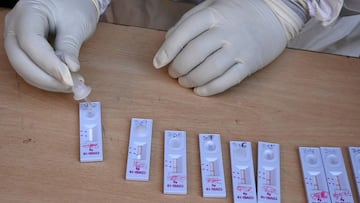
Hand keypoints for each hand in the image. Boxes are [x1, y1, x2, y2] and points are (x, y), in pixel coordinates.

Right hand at [4, 0, 98, 91]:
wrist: (73, 2)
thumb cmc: (75, 7)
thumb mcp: (77, 24)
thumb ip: (70, 46)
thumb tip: (70, 70)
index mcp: (27, 12)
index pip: (31, 42)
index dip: (48, 63)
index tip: (68, 78)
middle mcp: (15, 26)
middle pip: (20, 59)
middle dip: (46, 78)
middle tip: (71, 86)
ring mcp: (16, 39)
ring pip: (23, 68)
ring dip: (47, 82)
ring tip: (72, 85)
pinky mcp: (24, 50)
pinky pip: (30, 69)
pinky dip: (47, 79)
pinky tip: (65, 82)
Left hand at [153, 0, 288, 95]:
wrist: (274, 14)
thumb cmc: (237, 11)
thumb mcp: (211, 6)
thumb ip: (188, 21)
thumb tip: (168, 42)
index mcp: (214, 14)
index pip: (183, 34)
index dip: (166, 51)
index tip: (158, 63)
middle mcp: (226, 31)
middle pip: (193, 55)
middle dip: (177, 68)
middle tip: (173, 73)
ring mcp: (239, 48)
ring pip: (208, 71)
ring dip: (191, 80)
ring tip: (184, 82)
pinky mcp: (249, 63)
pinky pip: (227, 81)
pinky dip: (210, 89)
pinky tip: (200, 90)